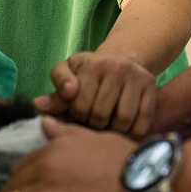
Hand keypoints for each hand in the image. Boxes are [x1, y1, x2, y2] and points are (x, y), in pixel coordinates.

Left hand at [0, 119, 157, 191]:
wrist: (151, 184)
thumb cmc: (132, 163)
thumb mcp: (100, 140)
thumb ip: (69, 133)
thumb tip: (44, 123)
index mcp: (57, 147)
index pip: (21, 168)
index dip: (25, 186)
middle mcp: (47, 166)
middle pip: (9, 186)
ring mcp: (48, 190)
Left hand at [34, 52, 157, 136]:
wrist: (122, 59)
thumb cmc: (88, 74)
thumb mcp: (68, 77)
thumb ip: (55, 96)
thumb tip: (39, 106)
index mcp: (90, 64)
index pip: (79, 106)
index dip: (77, 117)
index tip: (79, 113)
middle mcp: (115, 66)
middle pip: (101, 115)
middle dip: (94, 124)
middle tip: (94, 122)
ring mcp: (136, 75)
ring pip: (123, 119)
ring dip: (114, 130)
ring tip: (108, 126)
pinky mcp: (151, 85)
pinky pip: (142, 120)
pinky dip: (132, 132)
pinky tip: (124, 129)